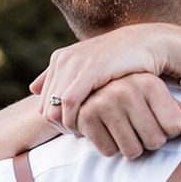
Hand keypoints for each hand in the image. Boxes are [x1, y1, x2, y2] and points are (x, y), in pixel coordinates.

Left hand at [30, 24, 177, 132]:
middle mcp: (64, 59)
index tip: (74, 131)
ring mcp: (75, 63)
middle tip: (79, 137)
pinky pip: (69, 102)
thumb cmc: (123, 60)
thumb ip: (61, 75)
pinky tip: (89, 129)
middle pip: (46, 106)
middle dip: (60, 126)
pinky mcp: (89, 70)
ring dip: (67, 126)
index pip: (44, 100)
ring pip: (55, 107)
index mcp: (61, 58)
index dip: (56, 121)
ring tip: (84, 135)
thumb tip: (32, 89)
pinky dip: (74, 119)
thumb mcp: (90, 65)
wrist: (147, 44)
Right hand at [77, 74, 180, 157]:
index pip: (175, 126)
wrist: (92, 84)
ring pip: (132, 151)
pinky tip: (108, 131)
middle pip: (155, 141)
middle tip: (141, 128)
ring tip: (125, 130)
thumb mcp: (159, 98)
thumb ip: (180, 113)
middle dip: (150, 141)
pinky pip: (109, 152)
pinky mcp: (85, 117)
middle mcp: (126, 89)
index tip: (161, 121)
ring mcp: (103, 102)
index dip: (170, 131)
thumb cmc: (135, 95)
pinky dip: (111, 147)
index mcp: (149, 82)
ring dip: (131, 147)